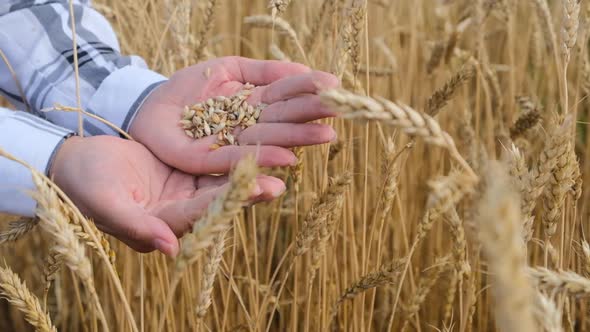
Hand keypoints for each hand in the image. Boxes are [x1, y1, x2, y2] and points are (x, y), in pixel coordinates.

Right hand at [50, 135, 285, 255]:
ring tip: (280, 160)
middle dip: (249, 191)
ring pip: (221, 181)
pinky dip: (234, 153)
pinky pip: (214, 162)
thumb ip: (135, 226)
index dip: (228, 202)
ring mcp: (184, 191)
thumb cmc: (85, 183)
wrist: (78, 161)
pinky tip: (257, 141)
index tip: (259, 190)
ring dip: (248, 171)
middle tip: (280, 183)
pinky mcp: (186, 172)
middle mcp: (180, 212)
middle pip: (219, 201)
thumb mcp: (106, 203)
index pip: (200, 215)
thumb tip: (169, 250)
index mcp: (162, 225)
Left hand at [130, 56, 338, 173]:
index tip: (335, 86)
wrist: (147, 105)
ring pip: (266, 140)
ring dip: (296, 139)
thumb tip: (302, 70)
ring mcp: (227, 145)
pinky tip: (286, 155)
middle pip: (281, 120)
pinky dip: (261, 157)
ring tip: (324, 135)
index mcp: (252, 106)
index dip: (308, 91)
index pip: (284, 96)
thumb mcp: (227, 69)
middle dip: (310, 116)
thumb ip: (262, 70)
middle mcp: (246, 128)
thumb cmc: (187, 87)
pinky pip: (234, 158)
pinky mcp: (203, 160)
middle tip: (340, 114)